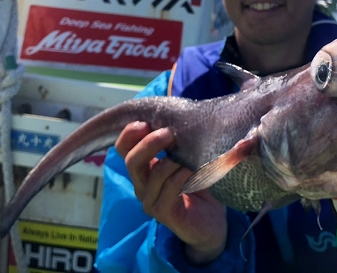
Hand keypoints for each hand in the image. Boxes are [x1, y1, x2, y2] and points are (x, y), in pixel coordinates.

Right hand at [115, 121, 227, 264]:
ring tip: (189, 155)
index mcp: (145, 168)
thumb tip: (183, 114)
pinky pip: (168, 191)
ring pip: (152, 175)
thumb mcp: (189, 157)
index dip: (129, 134)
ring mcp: (151, 200)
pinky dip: (181, 176)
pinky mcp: (164, 213)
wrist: (212, 221)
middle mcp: (142, 184)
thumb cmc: (199, 185)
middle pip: (131, 160)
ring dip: (171, 161)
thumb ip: (181, 140)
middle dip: (148, 143)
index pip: (124, 148)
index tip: (145, 121)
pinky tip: (193, 170)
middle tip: (169, 133)